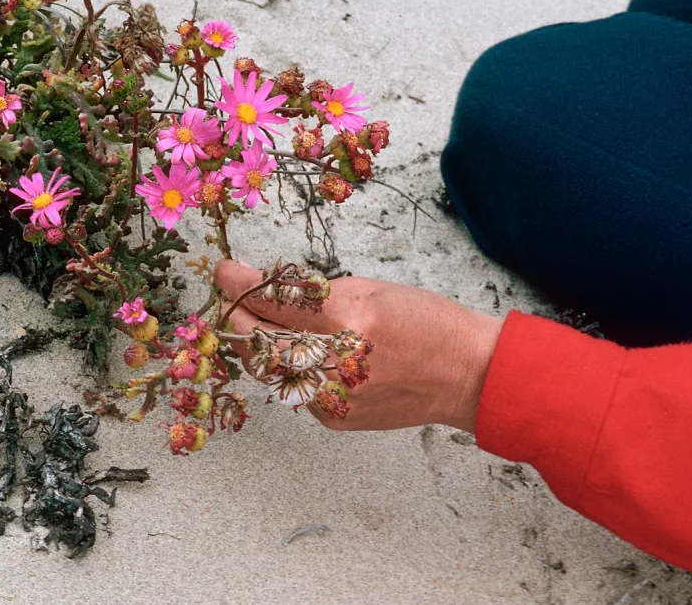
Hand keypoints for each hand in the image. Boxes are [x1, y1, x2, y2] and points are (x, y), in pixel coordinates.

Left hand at [217, 260, 502, 431]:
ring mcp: (335, 398)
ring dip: (254, 345)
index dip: (241, 286)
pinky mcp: (334, 419)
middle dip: (236, 317)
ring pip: (268, 371)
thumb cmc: (425, 323)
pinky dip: (284, 370)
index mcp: (351, 321)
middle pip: (260, 342)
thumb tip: (261, 284)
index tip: (226, 272)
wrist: (465, 374)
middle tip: (229, 299)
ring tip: (254, 323)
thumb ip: (313, 291)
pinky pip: (292, 390)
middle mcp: (339, 364)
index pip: (275, 303)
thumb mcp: (370, 289)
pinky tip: (293, 353)